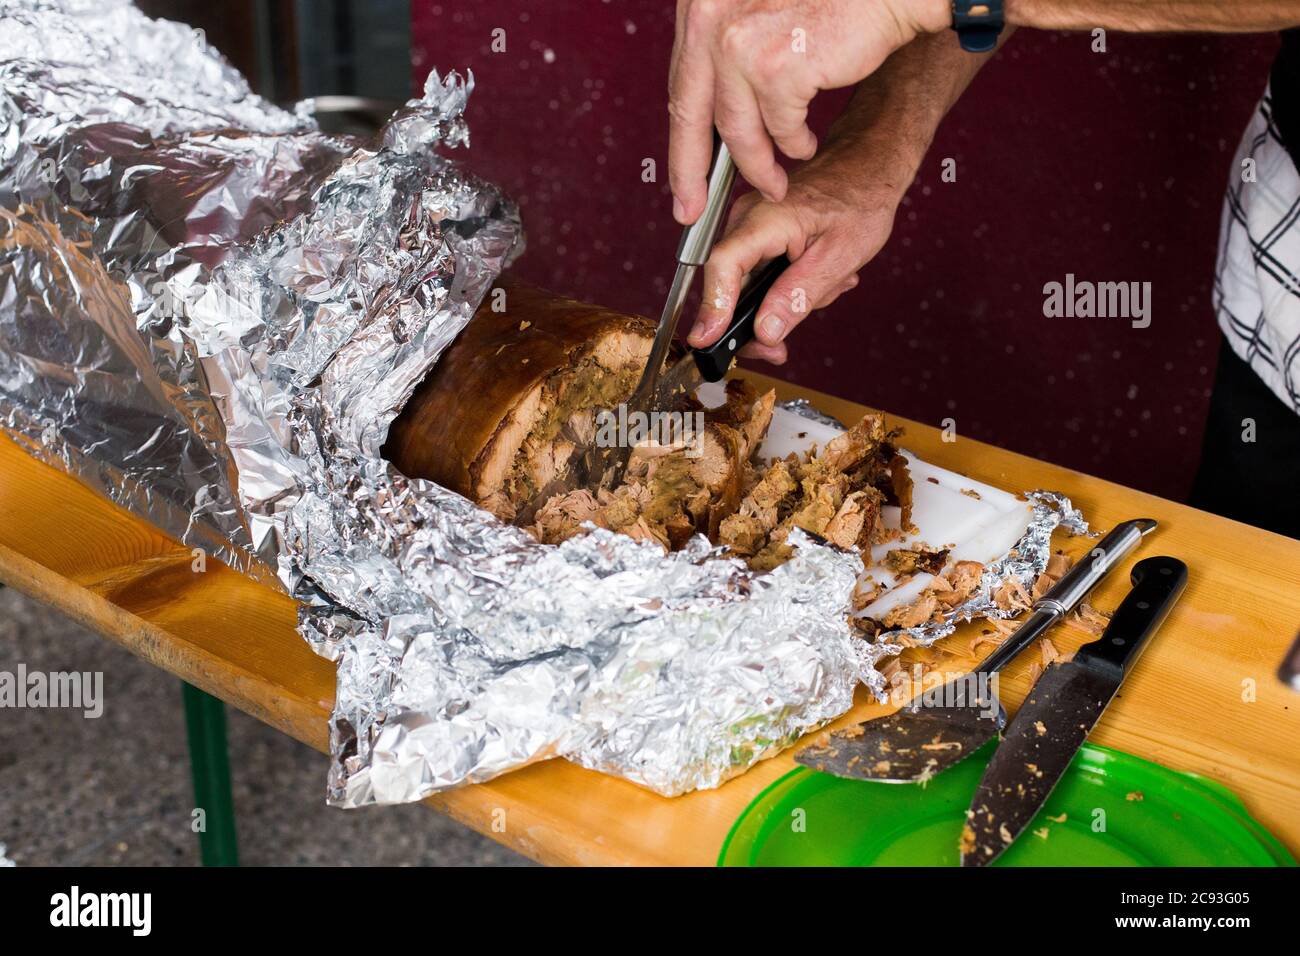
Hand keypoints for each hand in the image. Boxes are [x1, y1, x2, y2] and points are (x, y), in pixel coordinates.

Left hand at [668, 0, 949, 222]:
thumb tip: (706, 113)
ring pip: (738, 132)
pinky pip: (781, 130)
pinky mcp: (778, 69)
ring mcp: (742, 45)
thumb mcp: (756, 13)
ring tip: (774, 185)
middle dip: (692, 173)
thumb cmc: (829, 2)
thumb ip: (726, 50)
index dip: (681, 141)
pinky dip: (795, 145)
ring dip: (758, 167)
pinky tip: (805, 145)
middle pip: (692, 114)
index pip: (682, 88)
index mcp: (700, 6)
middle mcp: (710, 21)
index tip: (682, 181)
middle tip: (692, 211)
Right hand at [686, 139, 904, 364]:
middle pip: (729, 286)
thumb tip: (765, 331)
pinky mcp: (758, 237)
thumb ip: (798, 295)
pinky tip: (818, 280)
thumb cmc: (861, 197)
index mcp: (764, 219)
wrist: (868, 165)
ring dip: (782, 302)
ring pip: (746, 287)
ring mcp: (749, 229)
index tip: (707, 341)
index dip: (713, 307)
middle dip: (755, 322)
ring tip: (826, 289)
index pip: (723, 266)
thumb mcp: (839, 256)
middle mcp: (746, 221)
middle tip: (779, 350)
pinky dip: (786, 288)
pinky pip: (759, 277)